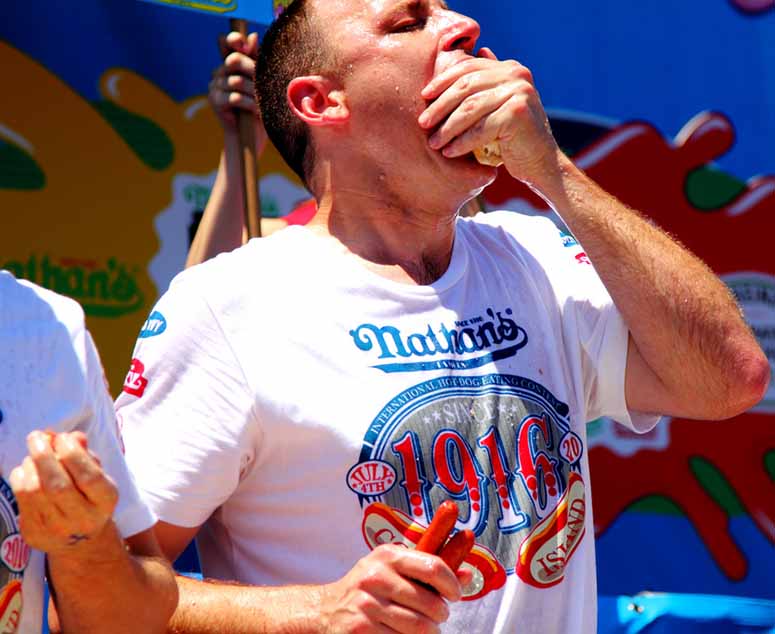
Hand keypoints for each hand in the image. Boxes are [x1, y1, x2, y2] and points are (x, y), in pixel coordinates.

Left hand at [9, 431, 117, 556]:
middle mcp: (83, 519)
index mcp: (105, 501)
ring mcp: (56, 530)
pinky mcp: (33, 534)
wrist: (81, 540)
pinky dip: (20, 477)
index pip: (89, 477)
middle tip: (36, 437)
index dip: (73, 453)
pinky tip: (26, 470)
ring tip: (34, 455)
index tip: (63, 437)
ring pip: (35, 491)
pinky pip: (21, 499)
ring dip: (30, 465)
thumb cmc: (89, 496)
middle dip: (44, 456)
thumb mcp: (98, 474)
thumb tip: (72, 436)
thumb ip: (85, 454)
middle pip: (57, 486)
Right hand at [209, 31, 267, 152]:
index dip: (235, 39)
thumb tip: (253, 36)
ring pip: (236, 81)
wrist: (252, 136)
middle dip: (252, 70)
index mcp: (231, 65)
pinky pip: (234, 97)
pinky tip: (256, 112)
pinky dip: (249, 104)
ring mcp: (214, 86)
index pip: (228, 44)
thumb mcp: (260, 83)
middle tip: (263, 85)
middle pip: (234, 60)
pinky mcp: (214, 101)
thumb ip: (255, 61)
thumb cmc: (260, 108)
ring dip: (254, 93)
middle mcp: (220, 72)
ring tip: (263, 104)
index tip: (244, 42)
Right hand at [320, 545, 466, 633]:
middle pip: (431, 604)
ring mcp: (367, 606)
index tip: (454, 594)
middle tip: (435, 616)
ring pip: (420, 628)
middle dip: (440, 615)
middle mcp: (376, 577)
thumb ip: (429, 569)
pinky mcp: (360, 631)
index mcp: (388, 556)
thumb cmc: (369, 588)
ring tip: (420, 628)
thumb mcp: (393, 569)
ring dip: (428, 632)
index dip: (452, 584)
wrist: (324, 611)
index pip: (433, 567)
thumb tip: (469, 575)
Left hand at [419, 48, 558, 186]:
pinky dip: (462, 142)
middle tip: (423, 123)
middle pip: (466, 86)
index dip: (443, 81)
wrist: (541, 163)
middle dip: (440, 106)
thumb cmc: (514, 137)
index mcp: (510, 68)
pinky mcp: (517, 113)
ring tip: (433, 142)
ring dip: (447, 127)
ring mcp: (519, 92)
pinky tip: (450, 152)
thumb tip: (478, 52)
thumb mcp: (499, 104)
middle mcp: (517, 75)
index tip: (424, 96)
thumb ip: (488, 82)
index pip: (468, 68)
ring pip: (470, 108)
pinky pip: (480, 129)